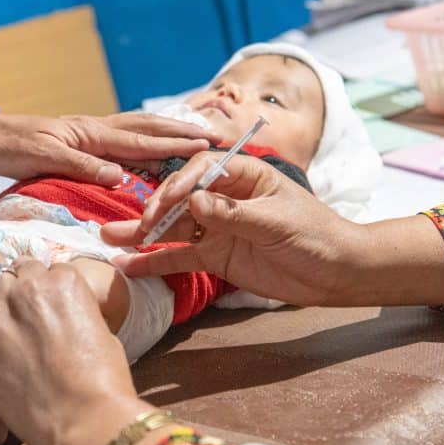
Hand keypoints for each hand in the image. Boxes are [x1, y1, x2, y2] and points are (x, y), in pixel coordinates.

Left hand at [0, 112, 220, 185]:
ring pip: (138, 130)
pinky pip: (123, 141)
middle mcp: (96, 130)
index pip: (141, 140)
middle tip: (212, 137)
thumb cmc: (10, 147)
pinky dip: (145, 141)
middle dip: (181, 132)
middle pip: (147, 127)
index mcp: (91, 133)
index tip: (204, 146)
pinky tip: (152, 148)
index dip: (174, 144)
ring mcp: (90, 134)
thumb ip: (83, 167)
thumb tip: (121, 179)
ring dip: (167, 132)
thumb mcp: (44, 158)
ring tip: (194, 137)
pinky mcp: (83, 142)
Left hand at [0, 258, 149, 444]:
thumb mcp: (103, 333)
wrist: (82, 418)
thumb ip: (80, 313)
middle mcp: (35, 284)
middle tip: (25, 314)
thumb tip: (69, 316)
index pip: (51, 269)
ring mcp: (4, 305)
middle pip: (22, 269)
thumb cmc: (102, 382)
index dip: (49, 289)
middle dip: (24, 286)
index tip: (48, 308)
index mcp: (68, 281)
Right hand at [102, 152, 362, 306]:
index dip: (179, 185)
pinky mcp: (214, 256)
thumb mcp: (277, 221)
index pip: (202, 171)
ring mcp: (216, 228)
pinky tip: (128, 266)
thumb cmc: (316, 235)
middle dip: (154, 210)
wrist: (335, 273)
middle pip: (180, 198)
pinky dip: (155, 263)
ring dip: (143, 234)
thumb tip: (193, 204)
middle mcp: (224, 198)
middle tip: (135, 227)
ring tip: (108, 238)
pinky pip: (180, 258)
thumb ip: (233, 213)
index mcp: (244, 176)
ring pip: (173, 228)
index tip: (165, 204)